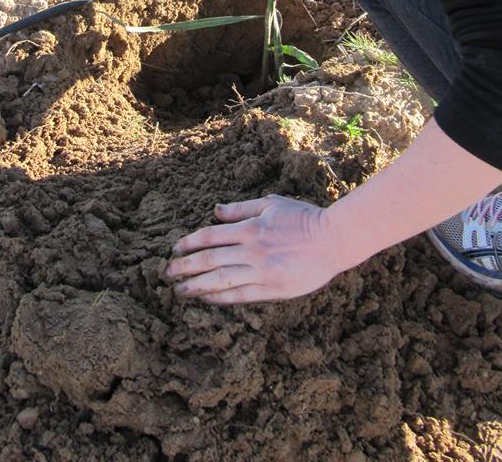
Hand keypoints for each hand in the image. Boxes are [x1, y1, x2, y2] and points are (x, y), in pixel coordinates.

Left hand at [164, 195, 342, 304]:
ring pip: (220, 281)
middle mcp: (252, 250)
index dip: (189, 243)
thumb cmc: (303, 218)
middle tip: (167, 274)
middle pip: (209, 260)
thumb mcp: (270, 204)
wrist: (333, 240)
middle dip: (185, 267)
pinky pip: (240, 295)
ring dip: (197, 286)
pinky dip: (220, 298)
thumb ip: (241, 209)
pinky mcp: (272, 289)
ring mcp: (262, 271)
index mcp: (250, 228)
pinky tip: (206, 298)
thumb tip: (215, 210)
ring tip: (181, 291)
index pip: (210, 236)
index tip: (175, 249)